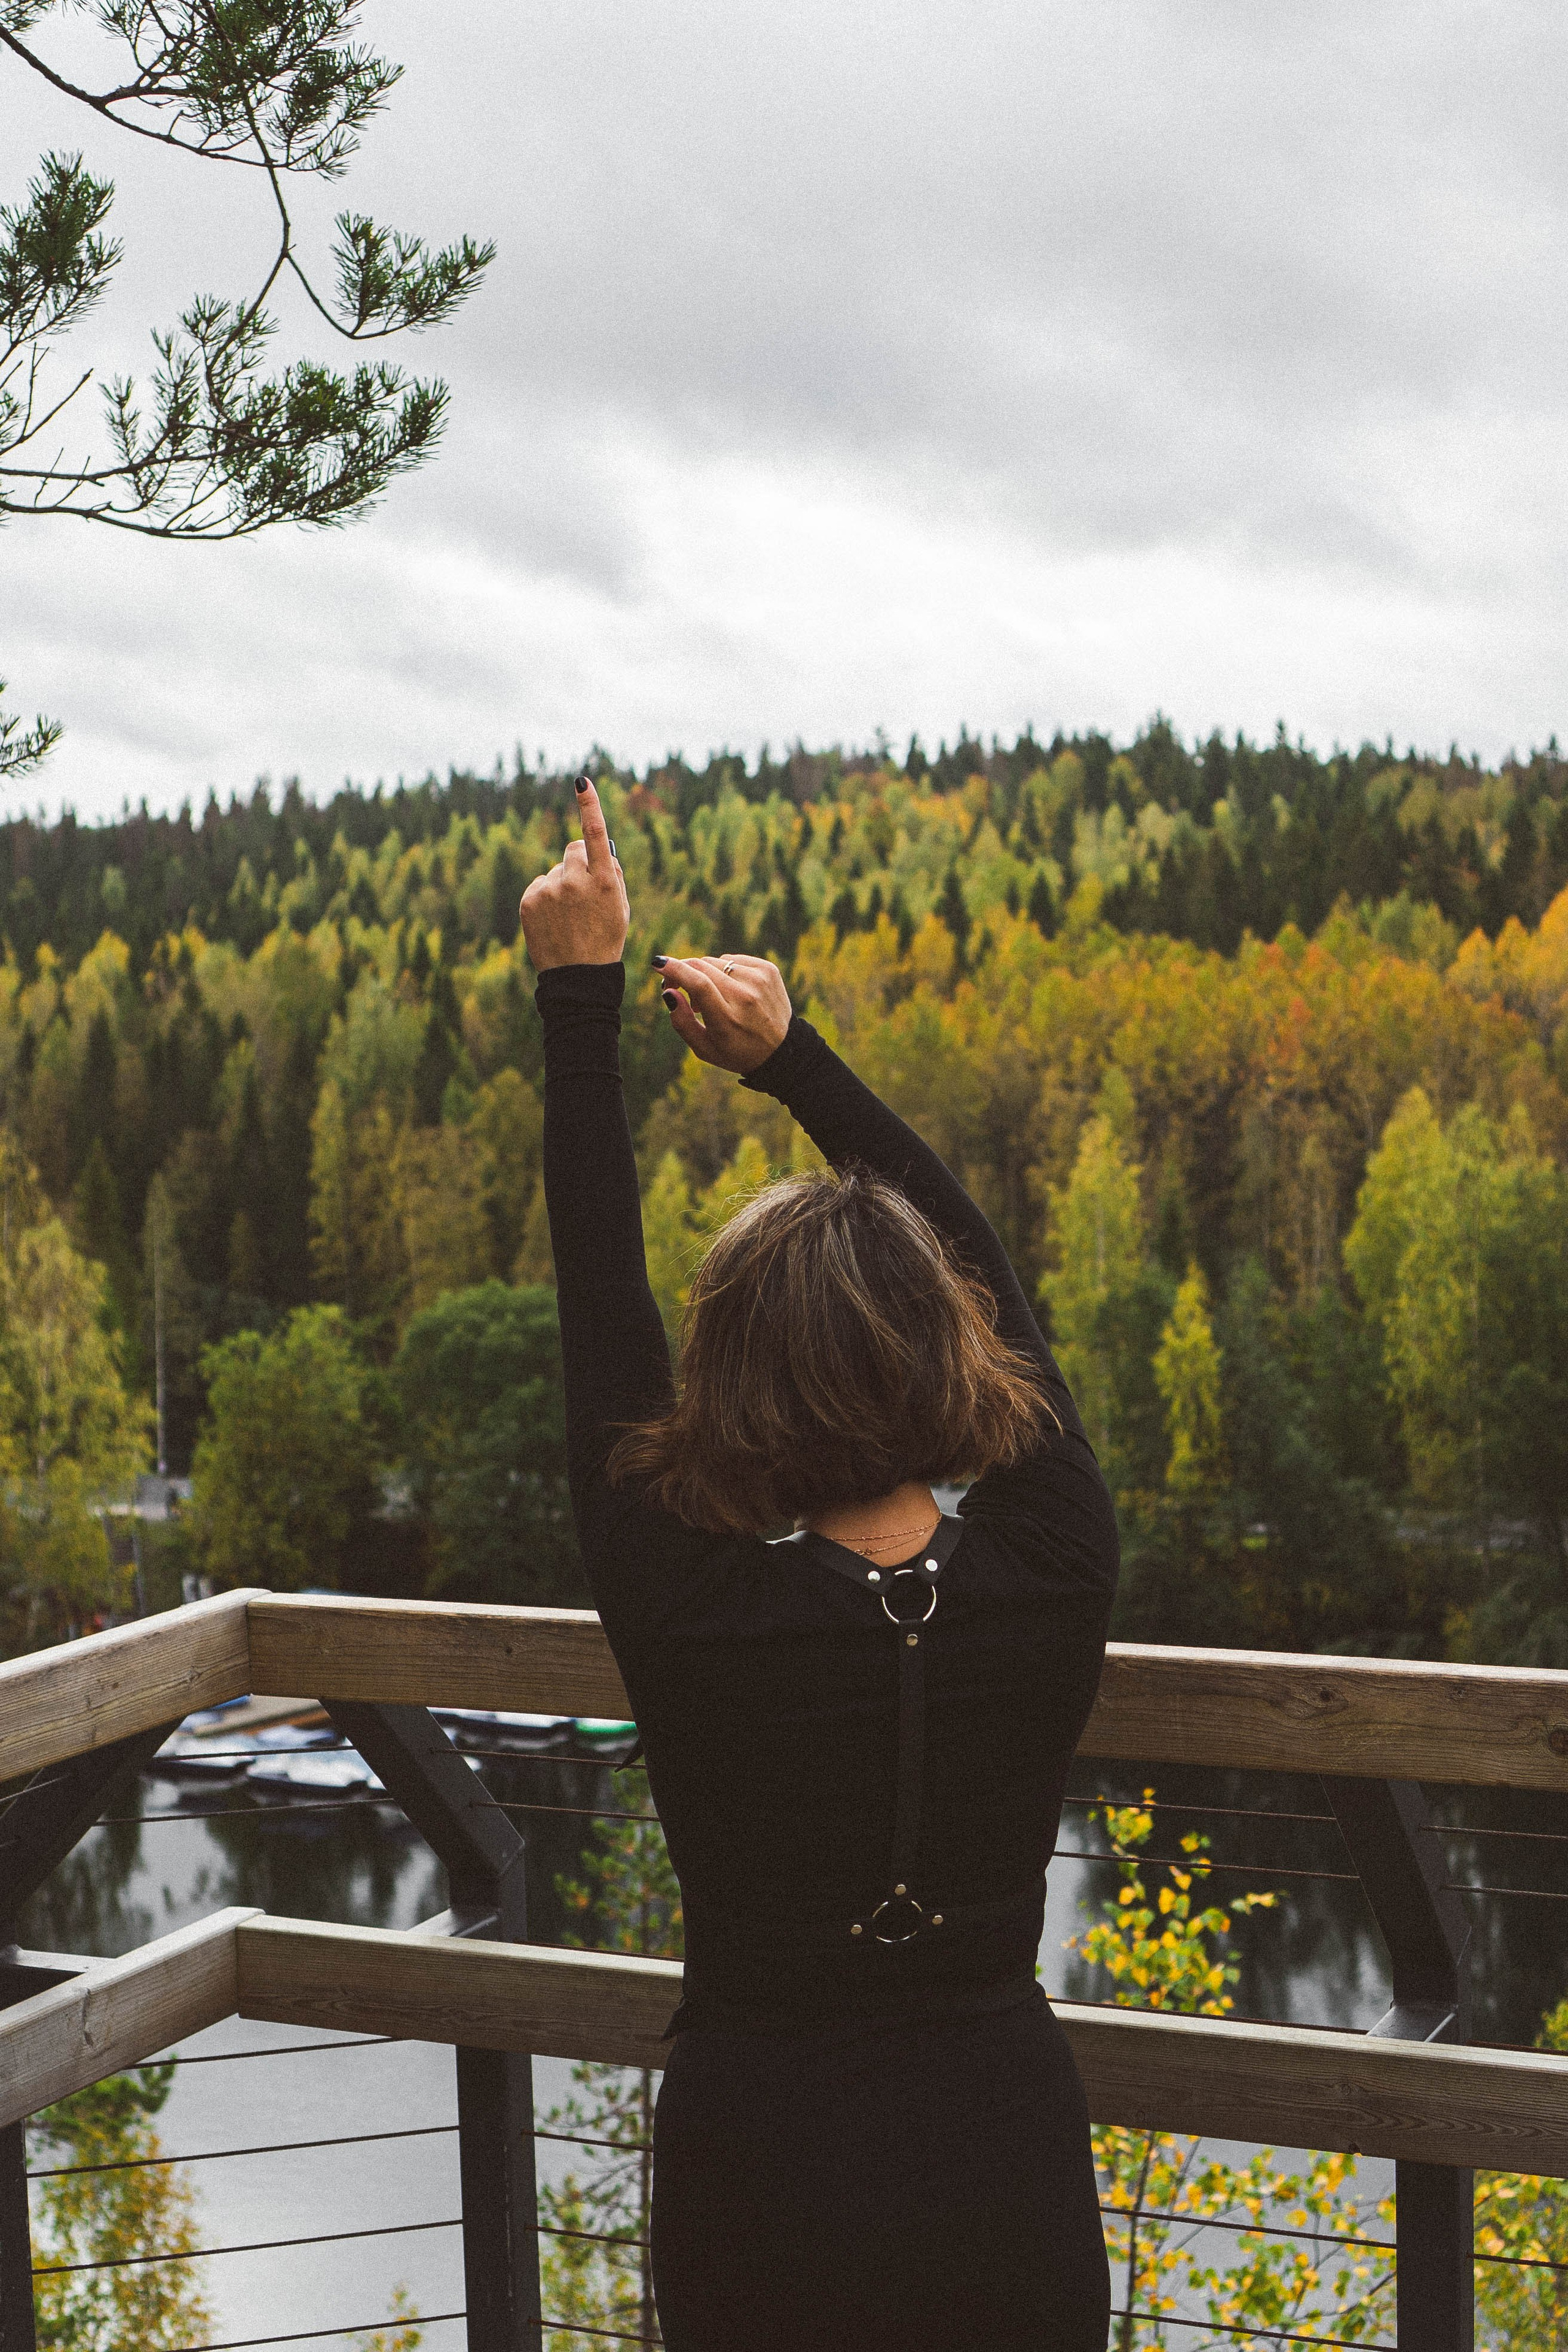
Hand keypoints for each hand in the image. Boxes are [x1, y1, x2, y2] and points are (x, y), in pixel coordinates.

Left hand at [519, 779, 629, 969]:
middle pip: (574, 849)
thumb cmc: (605, 940)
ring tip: (569, 916)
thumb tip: (597, 846)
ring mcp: (549, 891)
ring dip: (563, 884)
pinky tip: (553, 920)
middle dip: (579, 862)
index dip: (589, 805)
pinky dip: (546, 897)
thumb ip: (612, 873)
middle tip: (585, 891)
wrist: (577, 978)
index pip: (596, 834)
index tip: (581, 780)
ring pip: (557, 870)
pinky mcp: (529, 901)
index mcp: (604, 882)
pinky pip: (540, 884)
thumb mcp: (620, 907)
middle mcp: (575, 881)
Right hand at [656, 954, 791, 1074]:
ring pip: (715, 962)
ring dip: (705, 974)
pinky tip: (730, 990)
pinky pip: (733, 959)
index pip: (698, 984)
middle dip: (683, 971)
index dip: (675, 970)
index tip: (658, 963)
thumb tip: (668, 992)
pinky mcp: (769, 970)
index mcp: (728, 1019)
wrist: (782, 1049)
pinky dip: (725, 971)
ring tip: (710, 998)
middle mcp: (745, 996)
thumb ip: (682, 1021)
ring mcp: (759, 980)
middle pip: (702, 967)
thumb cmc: (736, 1051)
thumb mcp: (704, 1048)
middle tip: (675, 987)